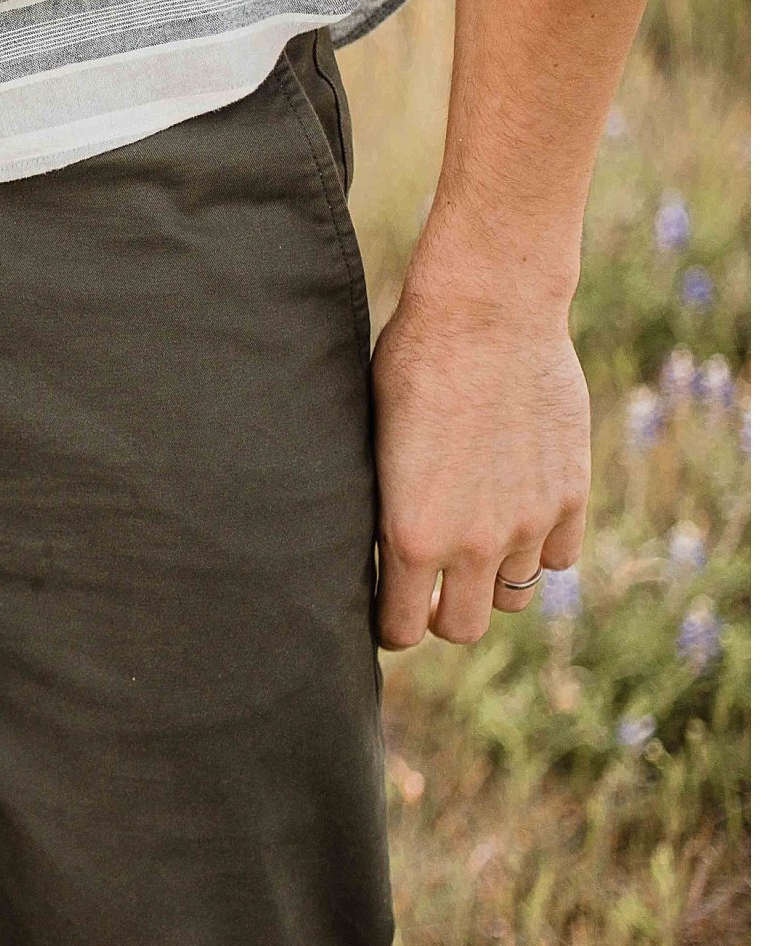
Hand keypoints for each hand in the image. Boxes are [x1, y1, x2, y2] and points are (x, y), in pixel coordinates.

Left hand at [369, 279, 590, 647]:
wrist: (485, 316)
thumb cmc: (408, 367)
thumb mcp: (373, 447)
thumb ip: (383, 510)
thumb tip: (377, 553)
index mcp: (411, 536)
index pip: (403, 629)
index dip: (391, 626)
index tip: (387, 611)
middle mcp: (474, 543)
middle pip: (465, 627)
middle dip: (443, 614)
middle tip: (430, 589)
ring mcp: (529, 522)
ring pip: (515, 595)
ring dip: (492, 579)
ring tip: (473, 543)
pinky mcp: (572, 495)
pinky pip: (558, 557)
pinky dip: (539, 548)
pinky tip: (516, 516)